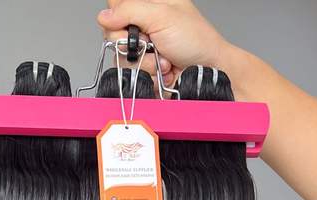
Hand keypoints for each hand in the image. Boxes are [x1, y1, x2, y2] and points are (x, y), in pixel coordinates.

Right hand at [97, 0, 227, 89]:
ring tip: (165, 60)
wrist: (212, 71)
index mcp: (146, 4)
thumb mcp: (162, 16)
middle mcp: (142, 26)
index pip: (114, 5)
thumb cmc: (197, 41)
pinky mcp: (147, 71)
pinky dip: (150, 76)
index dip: (119, 16)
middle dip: (133, 43)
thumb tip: (103, 17)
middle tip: (153, 43)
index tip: (134, 25)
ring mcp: (144, 50)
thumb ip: (129, 10)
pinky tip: (165, 72)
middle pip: (112, 33)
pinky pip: (134, 76)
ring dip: (145, 62)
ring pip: (121, 58)